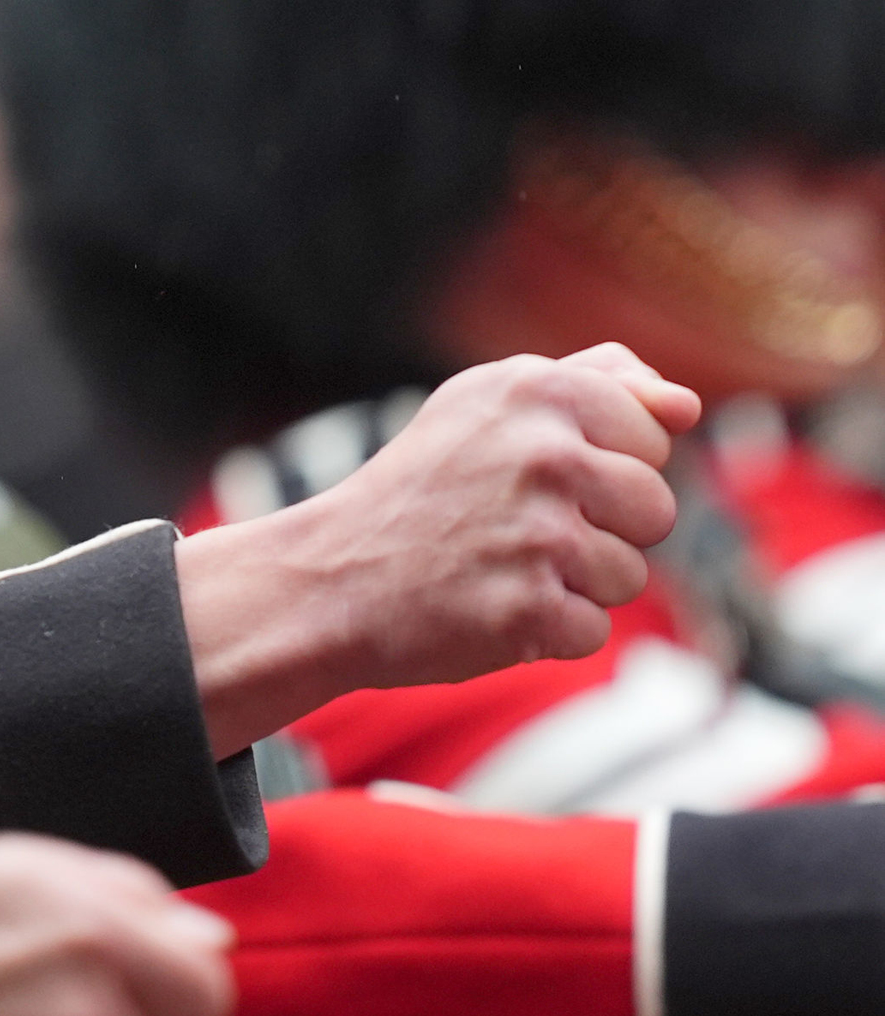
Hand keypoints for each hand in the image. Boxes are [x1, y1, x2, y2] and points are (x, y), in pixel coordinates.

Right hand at [179, 344, 699, 752]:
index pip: (654, 436)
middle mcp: (543, 453)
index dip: (602, 465)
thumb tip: (686, 404)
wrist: (328, 578)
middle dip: (601, 530)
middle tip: (515, 527)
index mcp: (538, 389)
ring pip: (629, 576)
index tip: (531, 474)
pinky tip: (488, 607)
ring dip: (573, 586)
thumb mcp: (488, 404)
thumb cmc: (419, 489)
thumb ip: (596, 382)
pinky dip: (545, 633)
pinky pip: (592, 632)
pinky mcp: (529, 611)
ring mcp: (538, 535)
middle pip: (656, 509)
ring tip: (497, 567)